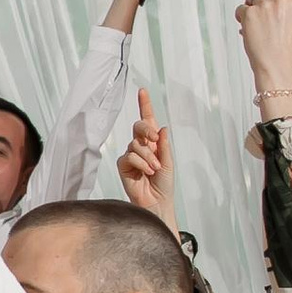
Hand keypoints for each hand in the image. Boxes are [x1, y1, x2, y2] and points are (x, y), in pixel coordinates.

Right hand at [117, 96, 176, 232]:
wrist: (157, 201)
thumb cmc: (164, 183)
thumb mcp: (168, 161)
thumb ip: (164, 145)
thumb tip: (161, 127)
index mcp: (153, 142)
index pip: (148, 120)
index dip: (144, 105)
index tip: (142, 91)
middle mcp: (140, 145)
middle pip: (139, 127)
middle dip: (146, 130)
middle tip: (155, 139)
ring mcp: (130, 154)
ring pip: (136, 144)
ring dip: (148, 157)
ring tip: (155, 169)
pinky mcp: (123, 164)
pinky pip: (130, 156)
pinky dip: (141, 163)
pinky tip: (146, 172)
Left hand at [236, 0, 291, 105]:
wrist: (275, 64)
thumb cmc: (281, 46)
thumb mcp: (286, 22)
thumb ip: (275, 6)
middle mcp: (282, 0)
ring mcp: (265, 5)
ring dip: (248, 10)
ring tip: (257, 29)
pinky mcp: (249, 13)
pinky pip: (240, 10)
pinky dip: (242, 20)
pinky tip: (249, 32)